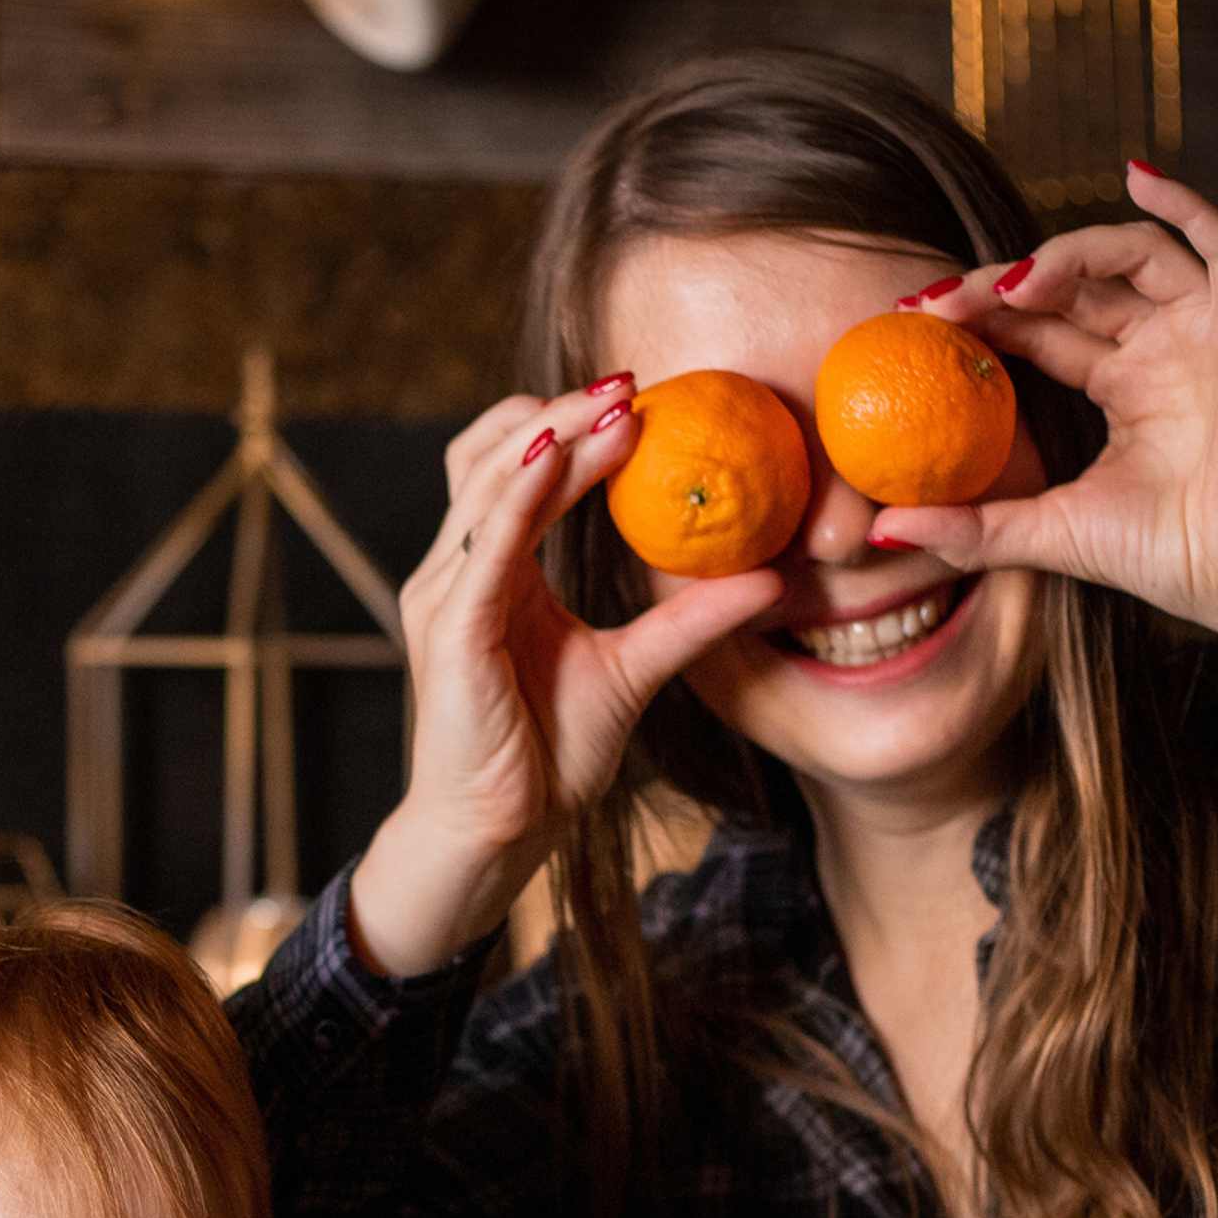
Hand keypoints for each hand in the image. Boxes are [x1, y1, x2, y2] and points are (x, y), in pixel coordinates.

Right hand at [347, 375, 783, 976]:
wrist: (497, 836)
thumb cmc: (543, 762)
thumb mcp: (633, 674)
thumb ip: (688, 623)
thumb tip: (771, 580)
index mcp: (491, 577)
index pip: (519, 474)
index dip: (570, 428)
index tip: (642, 397)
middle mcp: (457, 574)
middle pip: (493, 456)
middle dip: (559, 410)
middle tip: (632, 381)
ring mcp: (446, 597)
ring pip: (489, 483)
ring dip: (551, 435)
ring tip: (614, 406)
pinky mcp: (451, 630)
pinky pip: (487, 542)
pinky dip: (525, 494)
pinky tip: (566, 456)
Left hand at [875, 165, 1217, 655]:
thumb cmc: (1161, 554)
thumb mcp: (1044, 535)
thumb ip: (966, 528)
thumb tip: (879, 530)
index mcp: (1121, 387)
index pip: (1040, 331)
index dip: (982, 317)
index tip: (914, 319)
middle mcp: (1159, 349)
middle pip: (1072, 289)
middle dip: (998, 287)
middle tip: (935, 302)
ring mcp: (1201, 328)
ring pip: (1128, 257)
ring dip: (1062, 258)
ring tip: (1006, 288)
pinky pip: (1215, 242)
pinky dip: (1181, 202)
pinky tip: (1137, 176)